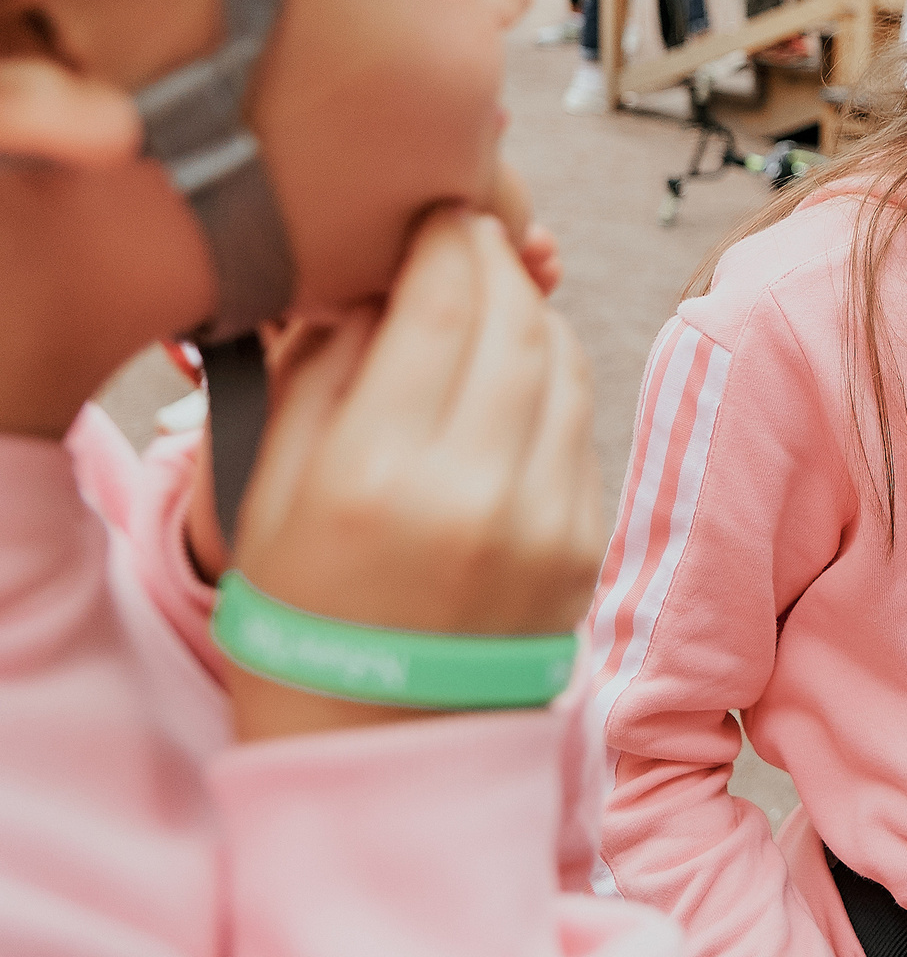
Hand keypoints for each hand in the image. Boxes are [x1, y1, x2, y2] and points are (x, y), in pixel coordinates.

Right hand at [183, 182, 568, 580]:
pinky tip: (518, 376)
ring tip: (493, 297)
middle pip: (516, 321)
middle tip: (472, 233)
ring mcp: (544, 520)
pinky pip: (581, 426)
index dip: (448, 236)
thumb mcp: (271, 486)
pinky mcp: (584, 544)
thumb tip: (379, 275)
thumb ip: (325, 369)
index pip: (443, 302)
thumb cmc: (303, 609)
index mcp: (378, 471)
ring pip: (564, 365)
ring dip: (534, 314)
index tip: (439, 208)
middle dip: (498, 261)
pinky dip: (554, 382)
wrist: (376, 747)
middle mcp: (474, 491)